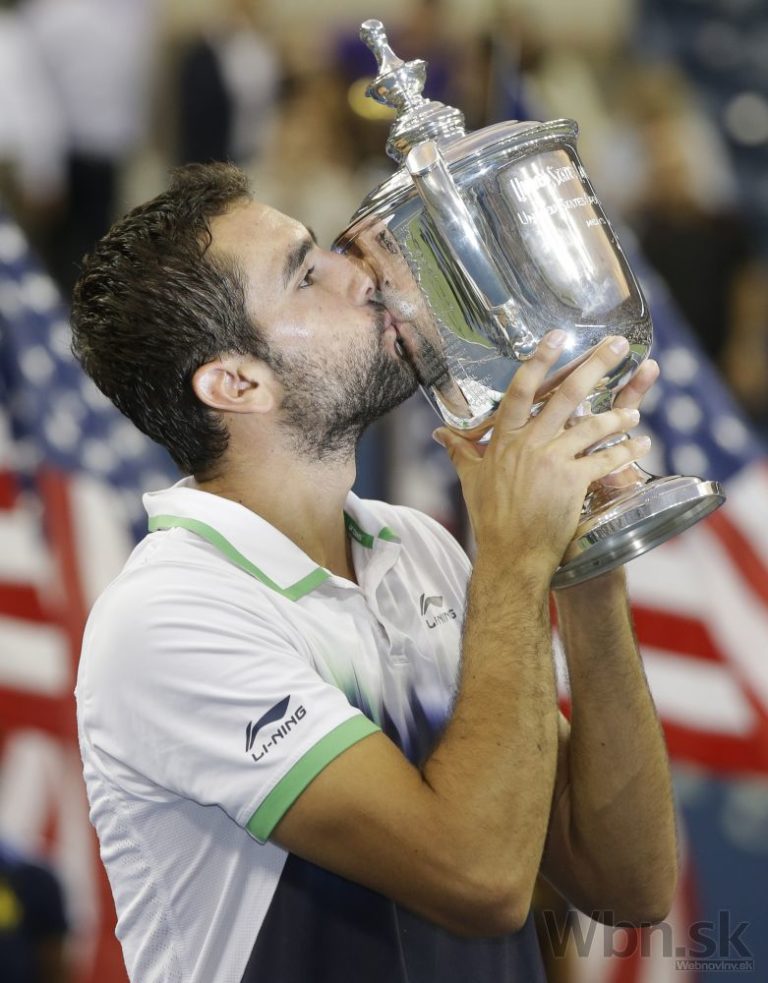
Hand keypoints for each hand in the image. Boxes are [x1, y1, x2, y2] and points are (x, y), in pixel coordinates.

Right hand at [433, 334, 652, 581]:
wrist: (510, 554)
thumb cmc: (490, 518)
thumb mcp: (471, 478)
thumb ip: (459, 450)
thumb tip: (439, 432)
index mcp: (505, 439)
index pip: (520, 390)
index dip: (539, 360)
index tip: (557, 337)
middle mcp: (529, 444)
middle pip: (565, 396)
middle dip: (594, 366)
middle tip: (617, 345)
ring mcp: (552, 461)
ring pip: (591, 426)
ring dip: (617, 415)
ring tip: (633, 410)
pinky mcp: (572, 482)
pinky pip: (605, 460)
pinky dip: (626, 451)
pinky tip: (641, 444)